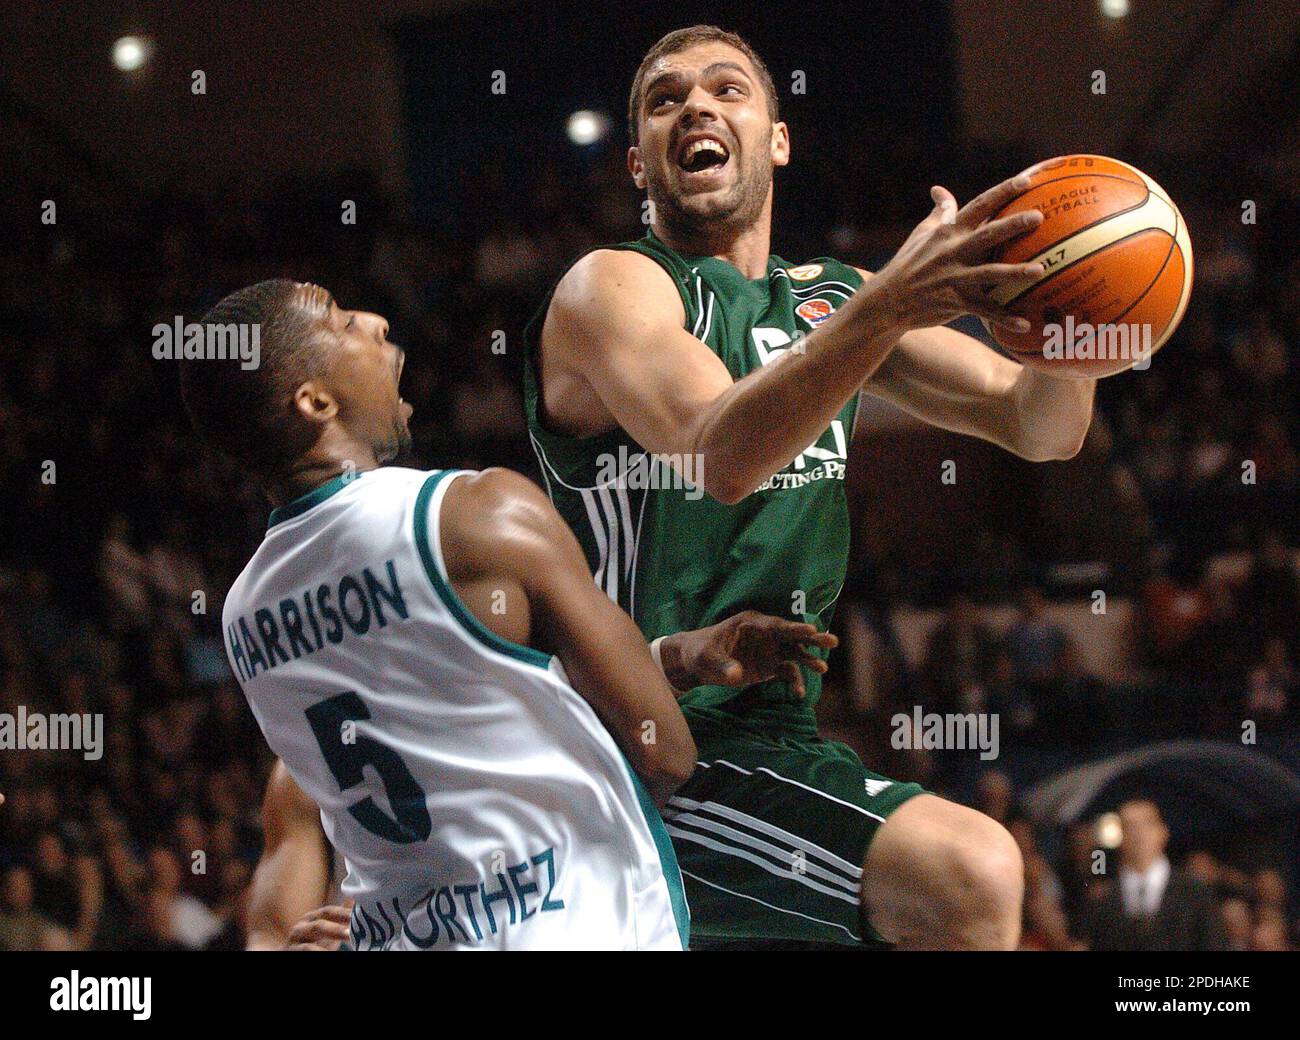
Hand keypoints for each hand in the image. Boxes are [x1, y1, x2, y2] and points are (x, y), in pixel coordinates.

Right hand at [285, 902, 352, 950]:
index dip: (344, 913)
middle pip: (318, 926)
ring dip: (322, 950)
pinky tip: (328, 955)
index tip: (359, 916)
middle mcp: (300, 928)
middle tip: (350, 934)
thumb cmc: (312, 942)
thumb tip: (355, 899)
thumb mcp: (326, 928)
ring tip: (336, 951)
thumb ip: (338, 916)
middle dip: (335, 930)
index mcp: (311, 918)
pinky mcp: (290, 953)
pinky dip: (315, 955)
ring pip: (307, 946)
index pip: (329, 912)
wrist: (291, 953)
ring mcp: (293, 943)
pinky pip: (303, 954)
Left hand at [661, 611, 837, 696]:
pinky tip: (798, 694)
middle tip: (832, 641)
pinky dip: (794, 682)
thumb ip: (722, 665)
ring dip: (809, 660)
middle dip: (812, 639)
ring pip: (795, 653)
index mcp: (751, 623)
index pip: (776, 625)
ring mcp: (769, 650)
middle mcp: (765, 634)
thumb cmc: (700, 652)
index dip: (794, 627)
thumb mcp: (706, 657)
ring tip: (823, 669)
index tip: (811, 629)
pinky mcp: (769, 667)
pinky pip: (787, 673)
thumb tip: (737, 675)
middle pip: (792, 635)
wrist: (696, 664)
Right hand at [867, 171, 1046, 335]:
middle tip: (1038, 217)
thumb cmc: (907, 263)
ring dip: (1015, 272)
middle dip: (1013, 225)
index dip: (1002, 192)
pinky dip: (1004, 318)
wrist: (887, 300)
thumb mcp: (921, 234)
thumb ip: (939, 212)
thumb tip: (939, 190)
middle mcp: (953, 252)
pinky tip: (1025, 325)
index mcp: (949, 232)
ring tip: (1041, 270)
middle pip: (988, 234)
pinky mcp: (955, 302)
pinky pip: (984, 311)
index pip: (979, 206)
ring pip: (989, 273)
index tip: (1025, 181)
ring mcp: (955, 278)